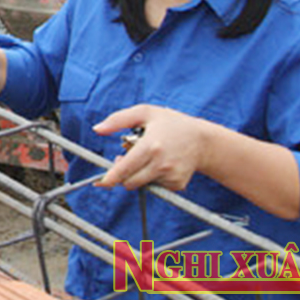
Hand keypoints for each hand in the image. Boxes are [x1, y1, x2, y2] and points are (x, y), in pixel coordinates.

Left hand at [93, 105, 213, 190]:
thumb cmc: (171, 123)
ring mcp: (170, 176)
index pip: (124, 169)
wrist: (202, 140)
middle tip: (126, 159)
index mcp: (150, 146)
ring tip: (148, 156)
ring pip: (142, 184)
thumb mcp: (145, 112)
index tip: (100, 182)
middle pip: (129, 181)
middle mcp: (160, 164)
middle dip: (122, 174)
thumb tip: (97, 129)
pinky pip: (156, 186)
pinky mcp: (177, 184)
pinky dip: (153, 177)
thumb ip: (118, 119)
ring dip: (138, 175)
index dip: (110, 178)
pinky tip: (160, 163)